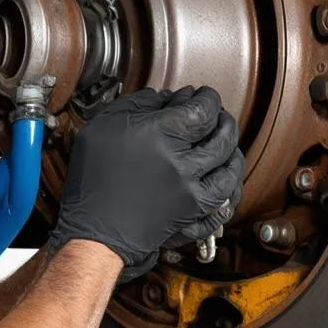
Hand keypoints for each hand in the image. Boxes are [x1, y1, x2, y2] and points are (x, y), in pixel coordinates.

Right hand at [48, 86, 244, 279]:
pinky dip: (232, 188)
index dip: (208, 98)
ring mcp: (192, 192)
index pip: (203, 109)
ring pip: (230, 167)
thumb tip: (165, 98)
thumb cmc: (93, 181)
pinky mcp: (194, 215)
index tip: (204, 95)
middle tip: (219, 115)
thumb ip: (136, 105)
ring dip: (233, 151)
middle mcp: (182, 163)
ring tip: (228, 143)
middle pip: (223, 136)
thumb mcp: (103, 127)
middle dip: (224, 121)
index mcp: (161, 135)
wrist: (94, 232)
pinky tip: (228, 178)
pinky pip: (226, 200)